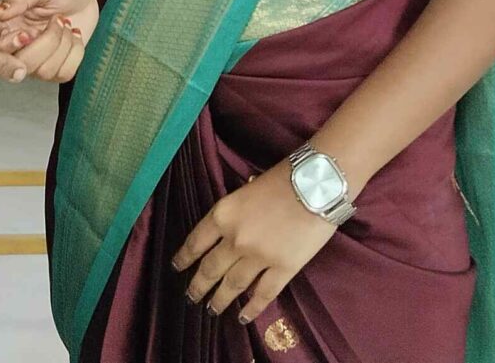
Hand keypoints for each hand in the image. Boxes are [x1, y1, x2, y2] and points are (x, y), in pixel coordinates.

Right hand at [0, 0, 98, 83]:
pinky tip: (74, 35)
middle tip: (57, 19)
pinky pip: (64, 74)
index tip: (28, 31)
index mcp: (3, 26)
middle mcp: (15, 47)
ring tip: (66, 23)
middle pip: (21, 67)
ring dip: (64, 45)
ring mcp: (35, 59)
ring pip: (45, 72)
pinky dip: (76, 53)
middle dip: (47, 43)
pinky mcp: (55, 66)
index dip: (11, 46)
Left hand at [171, 168, 337, 324]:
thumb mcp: (247, 189)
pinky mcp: (283, 269)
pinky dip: (251, 308)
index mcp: (223, 215)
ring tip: (212, 309)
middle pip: (210, 268)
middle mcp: (235, 240)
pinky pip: (263, 294)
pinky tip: (243, 317)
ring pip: (233, 285)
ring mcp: (258, 257)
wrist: (317, 184)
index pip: (196, 242)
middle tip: (191, 297)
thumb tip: (233, 226)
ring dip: (220, 300)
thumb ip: (236, 212)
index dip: (184, 257)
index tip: (177, 267)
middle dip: (199, 285)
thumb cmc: (284, 177)